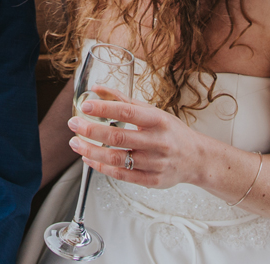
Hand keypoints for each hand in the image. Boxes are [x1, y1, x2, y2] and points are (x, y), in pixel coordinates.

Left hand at [66, 88, 204, 190]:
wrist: (196, 158)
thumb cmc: (171, 131)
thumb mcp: (153, 112)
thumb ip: (124, 101)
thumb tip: (96, 89)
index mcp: (159, 120)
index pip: (128, 112)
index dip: (105, 108)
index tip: (85, 105)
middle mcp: (158, 142)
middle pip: (119, 137)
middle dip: (91, 130)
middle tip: (73, 124)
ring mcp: (155, 163)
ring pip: (117, 159)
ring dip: (92, 151)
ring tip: (75, 143)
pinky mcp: (152, 181)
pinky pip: (122, 175)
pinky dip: (102, 167)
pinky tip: (89, 159)